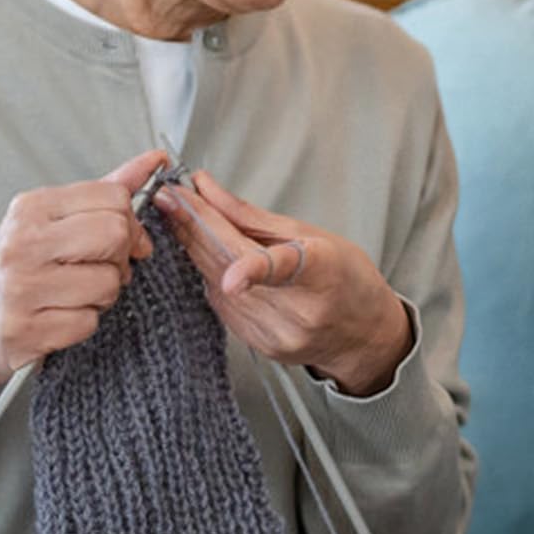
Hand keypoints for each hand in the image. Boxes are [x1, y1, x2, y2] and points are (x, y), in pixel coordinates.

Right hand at [0, 147, 165, 466]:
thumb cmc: (22, 266)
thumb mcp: (55, 219)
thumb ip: (106, 191)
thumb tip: (156, 160)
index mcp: (31, 208)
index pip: (113, 198)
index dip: (131, 223)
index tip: (123, 240)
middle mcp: (22, 243)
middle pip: (115, 235)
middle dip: (120, 257)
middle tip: (101, 267)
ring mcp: (22, 287)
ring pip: (108, 282)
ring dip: (104, 294)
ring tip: (77, 293)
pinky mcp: (28, 329)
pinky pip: (89, 321)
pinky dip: (84, 322)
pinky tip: (60, 315)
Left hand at [153, 169, 412, 394]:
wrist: (363, 336)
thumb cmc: (346, 278)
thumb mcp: (315, 236)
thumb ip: (252, 215)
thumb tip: (206, 188)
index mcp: (323, 274)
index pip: (286, 270)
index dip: (255, 271)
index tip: (231, 273)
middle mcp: (300, 311)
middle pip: (233, 266)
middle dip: (196, 226)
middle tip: (170, 197)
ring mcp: (277, 334)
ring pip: (217, 282)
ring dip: (197, 248)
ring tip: (186, 218)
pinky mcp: (258, 346)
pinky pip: (220, 304)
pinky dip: (212, 276)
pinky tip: (216, 259)